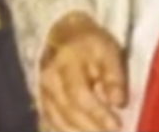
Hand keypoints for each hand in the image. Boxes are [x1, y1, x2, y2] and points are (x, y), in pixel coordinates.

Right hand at [37, 12, 127, 131]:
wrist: (65, 36)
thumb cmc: (91, 44)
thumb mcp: (109, 51)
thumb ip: (114, 77)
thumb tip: (118, 102)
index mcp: (66, 62)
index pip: (79, 95)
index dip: (98, 113)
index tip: (116, 125)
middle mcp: (48, 79)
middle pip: (67, 111)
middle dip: (91, 128)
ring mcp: (41, 92)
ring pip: (57, 121)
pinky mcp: (41, 101)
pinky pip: (51, 123)